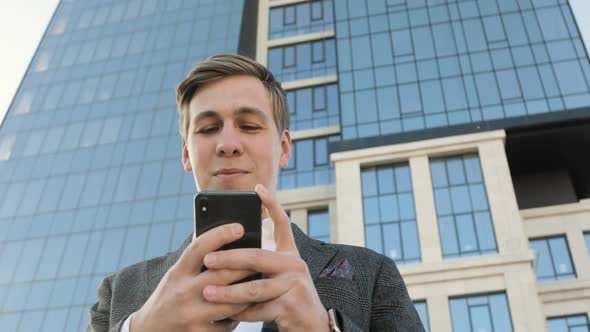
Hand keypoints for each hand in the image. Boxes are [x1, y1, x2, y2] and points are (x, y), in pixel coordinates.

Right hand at [131, 223, 252, 331]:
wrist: (149, 330)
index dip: (220, 235)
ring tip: (259, 286)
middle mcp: (182, 292)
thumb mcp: (176, 275)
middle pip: (223, 275)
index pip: (199, 248)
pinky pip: (228, 325)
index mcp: (178, 272)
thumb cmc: (168, 297)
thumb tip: (221, 238)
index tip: (239, 227)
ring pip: (232, 302)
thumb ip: (195, 261)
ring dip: (248, 294)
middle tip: (263, 261)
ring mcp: (190, 314)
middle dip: (246, 267)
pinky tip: (242, 311)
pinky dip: (238, 317)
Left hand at [201, 184, 329, 330]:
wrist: (312, 327)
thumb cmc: (287, 300)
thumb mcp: (278, 278)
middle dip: (229, 258)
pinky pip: (258, 309)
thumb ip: (261, 266)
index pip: (282, 224)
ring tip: (207, 292)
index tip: (258, 188)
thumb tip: (225, 255)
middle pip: (258, 257)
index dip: (272, 204)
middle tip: (207, 260)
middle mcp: (295, 265)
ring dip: (228, 292)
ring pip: (255, 287)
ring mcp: (295, 284)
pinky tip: (227, 315)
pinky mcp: (292, 304)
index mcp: (290, 255)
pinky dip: (241, 313)